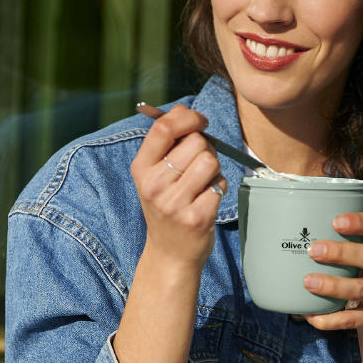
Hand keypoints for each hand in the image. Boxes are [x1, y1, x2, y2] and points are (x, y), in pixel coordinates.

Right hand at [130, 104, 227, 269]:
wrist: (169, 253)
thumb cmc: (166, 206)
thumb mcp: (155, 174)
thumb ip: (167, 142)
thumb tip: (183, 109)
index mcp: (141, 169)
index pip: (163, 128)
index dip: (187, 117)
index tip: (199, 122)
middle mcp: (154, 185)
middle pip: (196, 142)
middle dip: (204, 149)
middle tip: (197, 167)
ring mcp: (175, 203)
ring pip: (211, 160)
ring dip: (214, 168)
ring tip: (202, 183)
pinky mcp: (197, 217)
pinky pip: (221, 183)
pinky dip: (220, 187)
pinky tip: (206, 199)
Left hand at [299, 211, 362, 330]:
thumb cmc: (360, 267)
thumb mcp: (360, 247)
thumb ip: (337, 237)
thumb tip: (287, 225)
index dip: (359, 223)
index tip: (335, 221)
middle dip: (340, 253)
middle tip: (313, 250)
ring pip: (361, 290)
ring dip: (333, 286)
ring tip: (308, 282)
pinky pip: (353, 319)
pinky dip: (330, 319)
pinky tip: (310, 314)